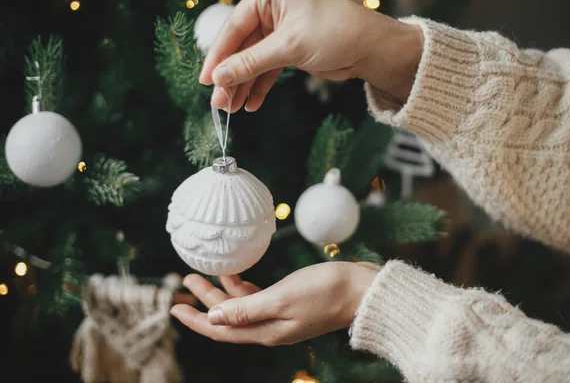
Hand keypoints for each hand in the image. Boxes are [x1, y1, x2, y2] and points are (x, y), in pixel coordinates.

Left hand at [170, 262, 380, 345]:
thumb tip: (213, 318)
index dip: (195, 320)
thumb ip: (246, 309)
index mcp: (265, 332)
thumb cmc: (324, 291)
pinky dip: (244, 287)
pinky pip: (258, 298)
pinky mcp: (289, 304)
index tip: (174, 307)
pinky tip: (237, 273)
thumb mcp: (281, 299)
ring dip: (223, 291)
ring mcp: (280, 316)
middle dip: (205, 299)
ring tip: (206, 271)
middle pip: (228, 316)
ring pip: (241, 306)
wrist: (361, 291)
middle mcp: (269, 328)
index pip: (220, 329)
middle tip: (187, 279)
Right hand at [201, 0, 422, 112]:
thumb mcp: (288, 46)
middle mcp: (270, 12)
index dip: (218, 56)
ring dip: (242, 85)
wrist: (369, 47)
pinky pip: (267, 71)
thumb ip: (251, 62)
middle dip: (230, 76)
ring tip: (232, 108)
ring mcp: (279, 33)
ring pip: (252, 62)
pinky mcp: (289, 52)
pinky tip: (252, 104)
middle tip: (218, 102)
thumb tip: (219, 77)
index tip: (206, 79)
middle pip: (241, 48)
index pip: (233, 28)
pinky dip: (260, 87)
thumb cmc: (334, 32)